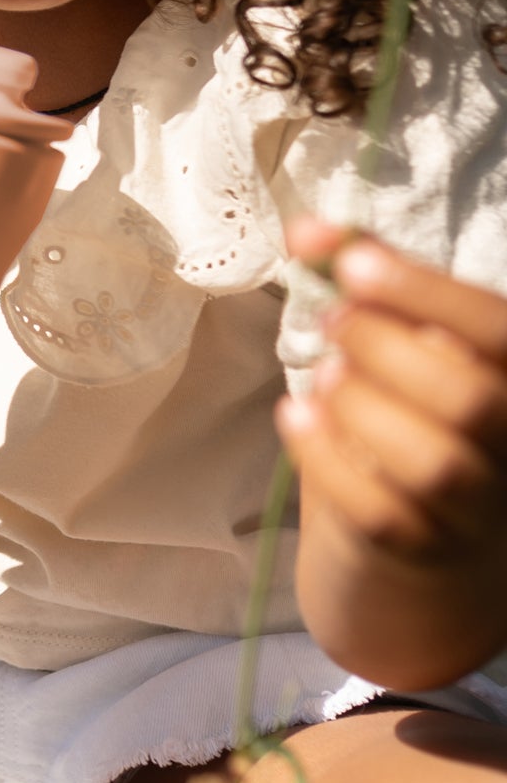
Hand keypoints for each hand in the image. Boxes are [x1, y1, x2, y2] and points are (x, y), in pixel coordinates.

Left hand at [278, 217, 506, 686]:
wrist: (410, 545)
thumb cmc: (403, 418)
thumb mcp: (402, 346)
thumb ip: (368, 284)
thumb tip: (307, 229)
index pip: (504, 332)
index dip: (429, 291)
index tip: (351, 262)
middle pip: (474, 399)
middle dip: (387, 348)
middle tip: (334, 321)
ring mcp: (472, 510)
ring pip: (435, 464)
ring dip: (363, 407)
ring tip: (323, 375)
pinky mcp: (419, 553)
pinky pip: (381, 515)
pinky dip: (328, 458)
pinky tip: (296, 417)